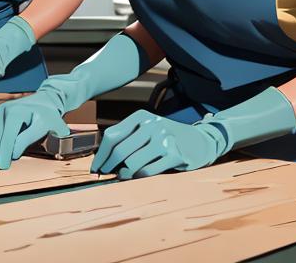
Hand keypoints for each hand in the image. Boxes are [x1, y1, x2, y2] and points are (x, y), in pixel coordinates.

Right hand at [0, 85, 76, 169]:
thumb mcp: (56, 128)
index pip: (15, 135)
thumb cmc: (48, 118)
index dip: (13, 149)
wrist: (41, 102)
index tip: (14, 158)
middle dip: (1, 153)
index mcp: (23, 112)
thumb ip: (49, 140)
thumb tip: (36, 153)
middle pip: (0, 135)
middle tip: (3, 166)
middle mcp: (8, 109)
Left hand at [91, 109, 224, 179]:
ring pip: (132, 162)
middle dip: (108, 165)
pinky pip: (148, 171)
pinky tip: (137, 176)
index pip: (112, 136)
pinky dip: (139, 176)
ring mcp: (164, 139)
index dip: (101, 154)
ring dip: (124, 173)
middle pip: (119, 150)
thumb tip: (102, 158)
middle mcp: (152, 125)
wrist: (200, 141)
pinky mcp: (175, 154)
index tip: (95, 166)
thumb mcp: (147, 130)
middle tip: (104, 174)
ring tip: (122, 175)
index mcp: (141, 117)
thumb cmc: (166, 138)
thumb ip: (127, 139)